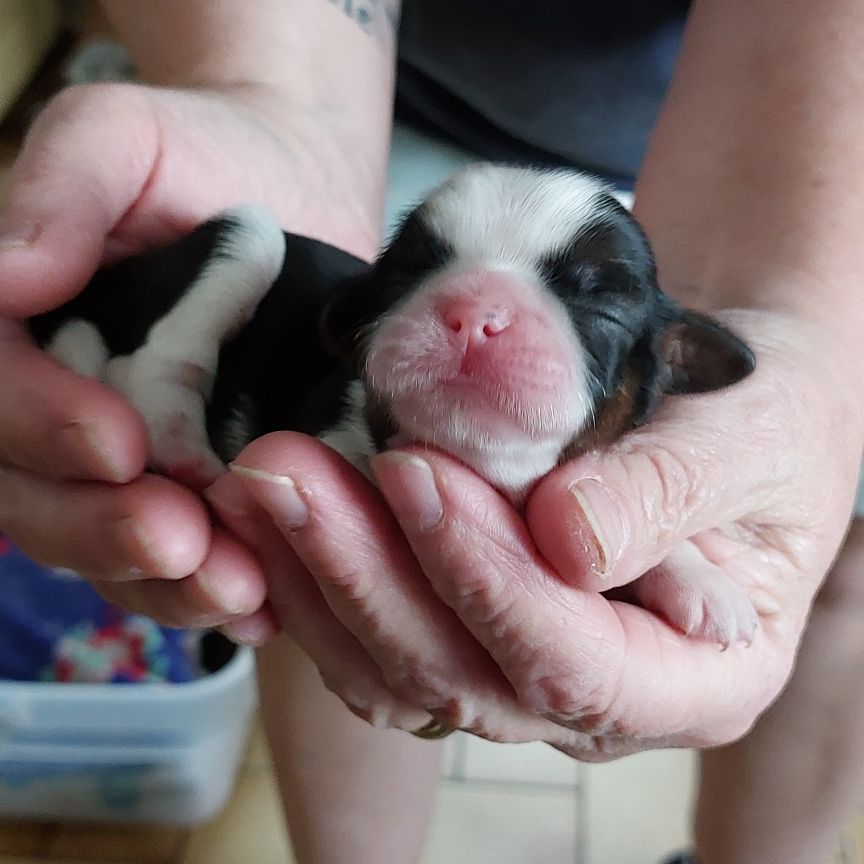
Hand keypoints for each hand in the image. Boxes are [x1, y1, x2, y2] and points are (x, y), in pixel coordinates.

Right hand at [0, 81, 375, 633]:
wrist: (287, 194)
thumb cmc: (199, 157)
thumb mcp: (122, 139)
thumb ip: (63, 193)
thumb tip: (8, 274)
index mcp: (15, 335)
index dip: (39, 427)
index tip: (117, 443)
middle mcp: (51, 413)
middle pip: (36, 498)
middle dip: (101, 529)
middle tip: (176, 541)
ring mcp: (119, 464)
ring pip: (107, 547)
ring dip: (163, 581)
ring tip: (233, 589)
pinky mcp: (190, 490)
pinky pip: (178, 559)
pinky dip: (211, 590)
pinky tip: (258, 608)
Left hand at [208, 308, 862, 754]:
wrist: (736, 399)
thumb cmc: (768, 417)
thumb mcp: (753, 444)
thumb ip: (671, 495)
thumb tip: (566, 542)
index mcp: (697, 678)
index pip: (574, 664)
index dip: (487, 578)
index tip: (416, 472)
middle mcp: (603, 698)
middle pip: (464, 674)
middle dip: (367, 572)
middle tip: (289, 470)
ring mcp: (526, 667)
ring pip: (401, 667)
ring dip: (321, 575)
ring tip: (262, 480)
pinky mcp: (473, 624)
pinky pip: (378, 633)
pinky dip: (317, 576)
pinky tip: (269, 511)